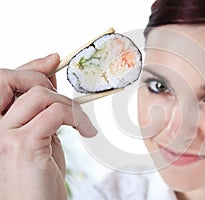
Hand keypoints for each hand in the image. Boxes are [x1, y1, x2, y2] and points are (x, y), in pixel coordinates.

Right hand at [0, 54, 96, 199]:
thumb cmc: (39, 175)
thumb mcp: (42, 133)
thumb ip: (43, 106)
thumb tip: (51, 77)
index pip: (7, 79)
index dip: (32, 66)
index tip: (54, 59)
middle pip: (19, 79)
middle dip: (50, 84)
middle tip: (72, 108)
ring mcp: (4, 133)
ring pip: (42, 95)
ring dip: (70, 106)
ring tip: (82, 125)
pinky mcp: (22, 144)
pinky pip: (55, 113)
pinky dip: (77, 118)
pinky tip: (86, 132)